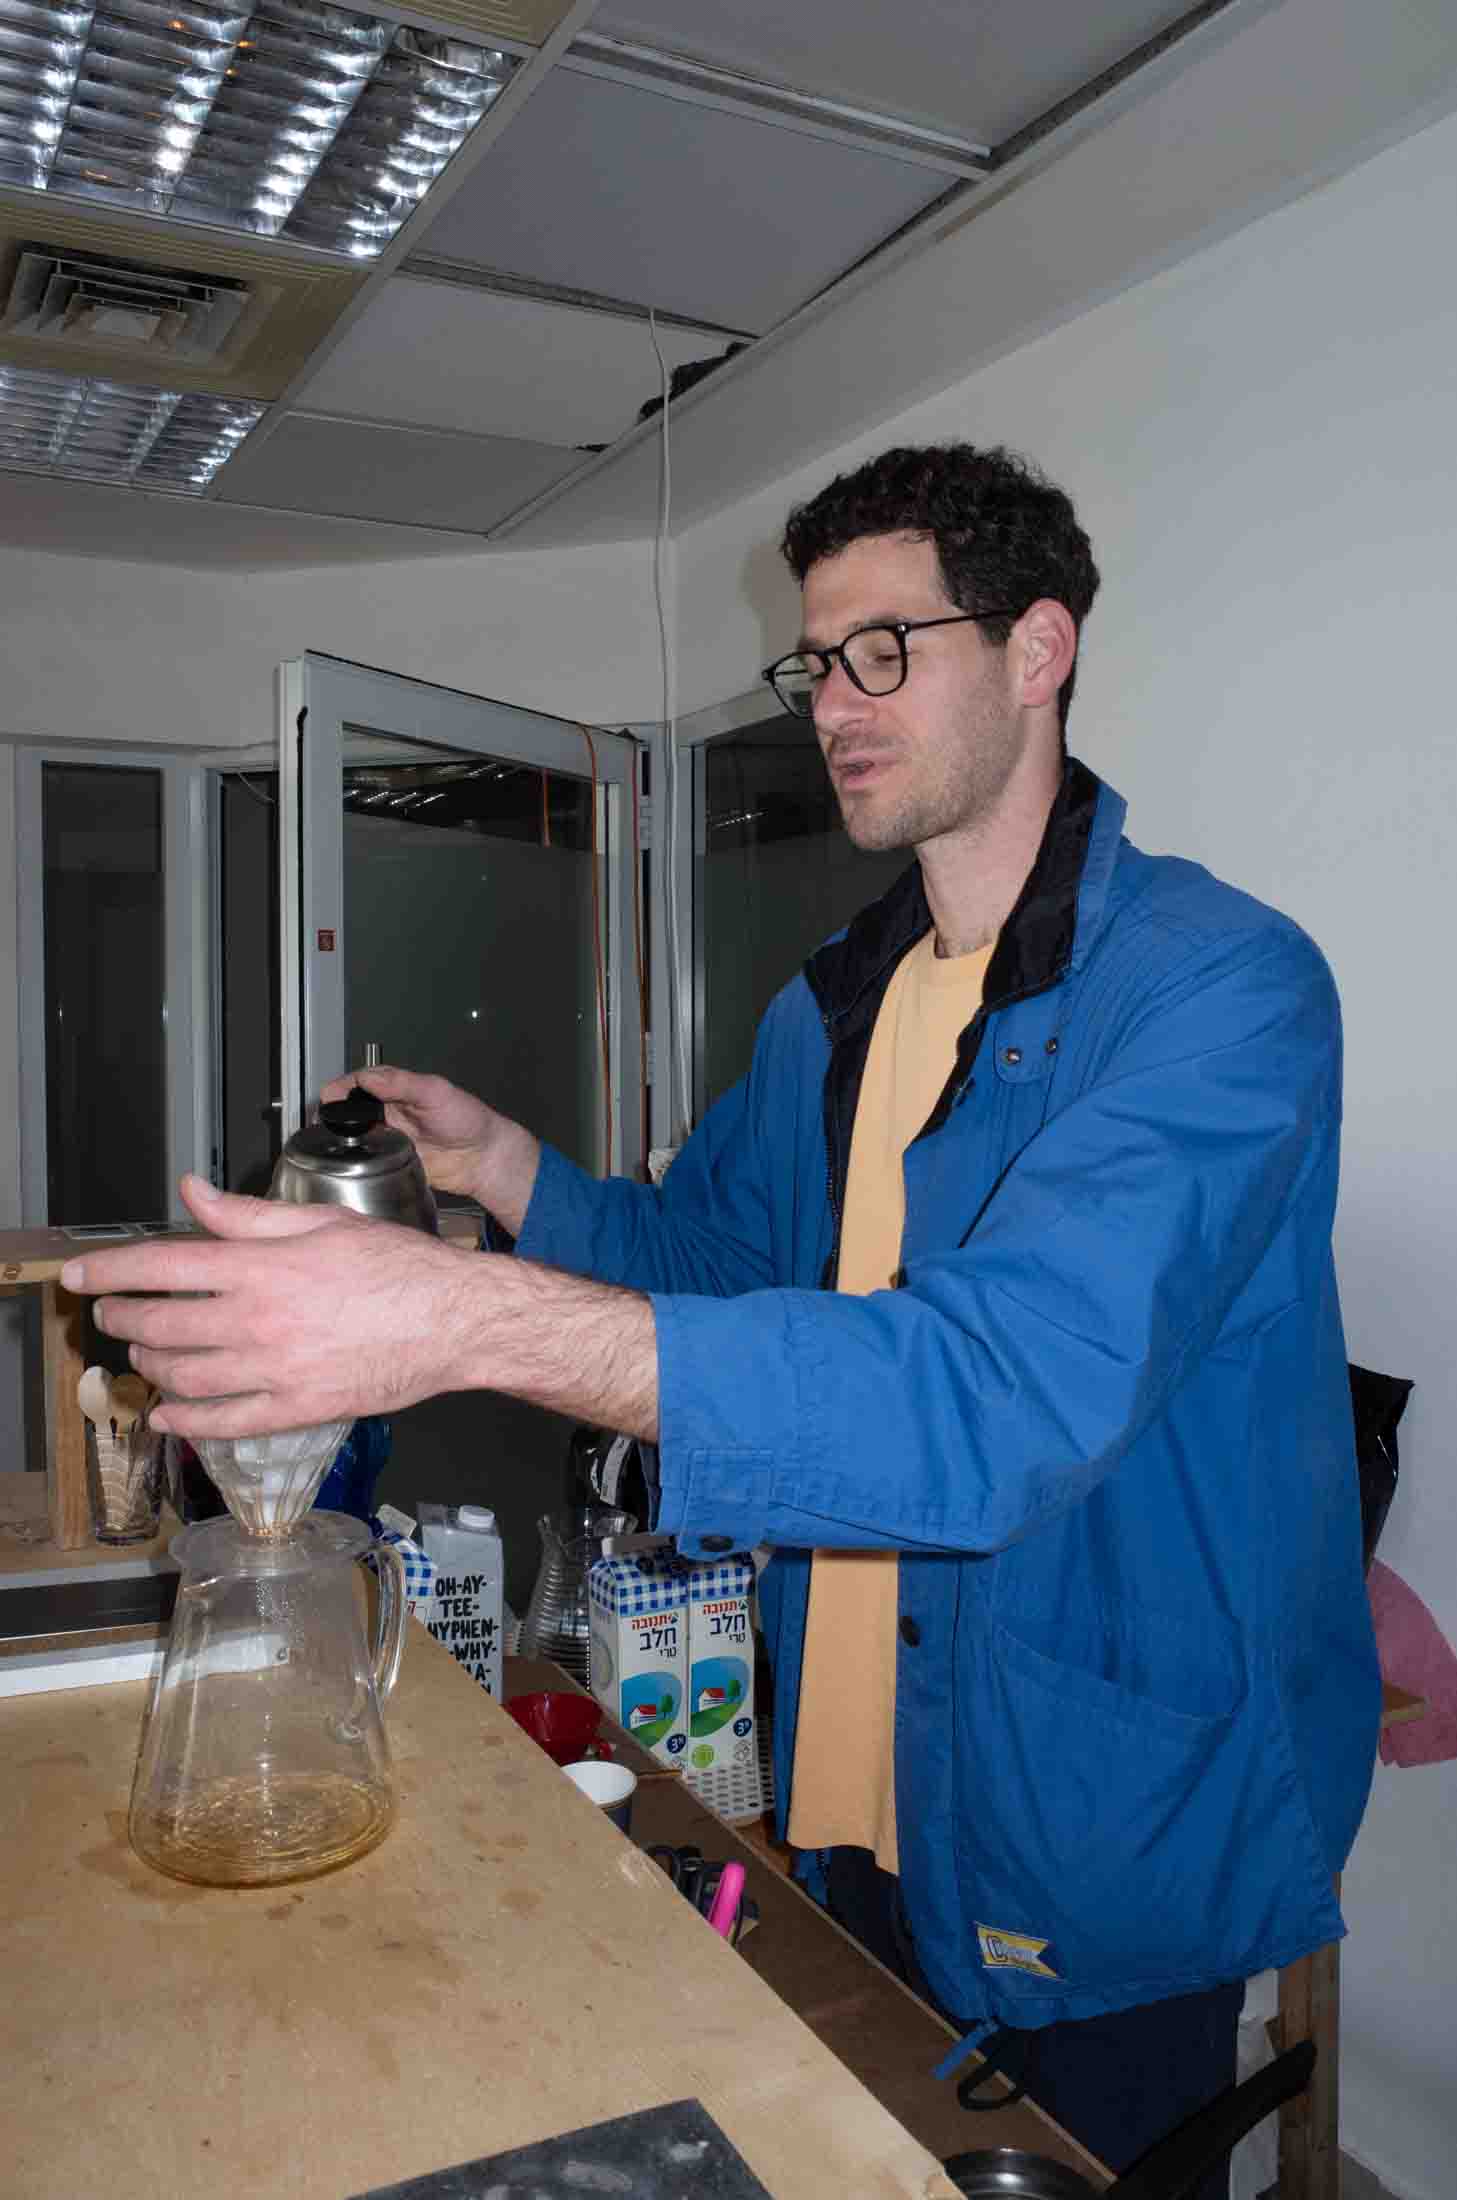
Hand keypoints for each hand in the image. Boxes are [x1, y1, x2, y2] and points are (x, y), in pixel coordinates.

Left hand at [62, 1176, 479, 1437]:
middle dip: (122, 1320)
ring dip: (149, 1367)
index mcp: (262, 1265)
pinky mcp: (295, 1409)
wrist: (453, 1320)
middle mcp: (258, 1319)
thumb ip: (249, 1214)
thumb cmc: (399, 1266)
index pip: (163, 1265)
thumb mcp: (320, 1223)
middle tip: (111, 1316)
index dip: (109, 1270)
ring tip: (144, 1357)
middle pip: (160, 1325)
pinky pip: (222, 1423)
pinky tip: (168, 1417)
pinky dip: (185, 1422)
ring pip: (183, 1376)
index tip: (79, 1275)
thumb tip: (194, 1193)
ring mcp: (274, 1370)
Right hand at [320, 1064, 538, 1229]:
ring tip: (328, 1141)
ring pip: (354, 1133)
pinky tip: (346, 1160)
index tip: (330, 1097)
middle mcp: (389, 1111)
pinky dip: (353, 1158)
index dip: (342, 1088)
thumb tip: (367, 1076)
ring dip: (340, 1136)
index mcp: (397, 1089)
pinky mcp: (390, 1160)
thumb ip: (401, 1083)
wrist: (484, 1158)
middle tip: (323, 1122)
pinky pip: (366, 1158)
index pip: (360, 1082)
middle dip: (334, 1112)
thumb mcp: (435, 1092)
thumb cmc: (467, 1119)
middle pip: (351, 1107)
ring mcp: (388, 1136)